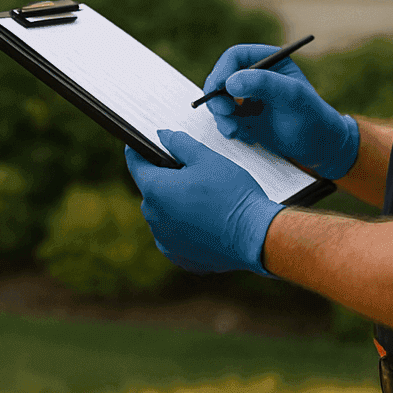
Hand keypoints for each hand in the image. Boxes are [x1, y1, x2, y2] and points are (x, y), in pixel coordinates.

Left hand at [124, 130, 284, 275]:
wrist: (256, 237)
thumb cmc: (232, 194)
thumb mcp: (206, 158)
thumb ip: (179, 143)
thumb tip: (162, 136)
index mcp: (156, 190)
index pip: (135, 164)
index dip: (139, 150)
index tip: (143, 144)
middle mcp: (154, 218)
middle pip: (152, 190)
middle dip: (166, 179)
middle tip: (191, 172)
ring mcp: (165, 240)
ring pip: (163, 213)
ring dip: (175, 204)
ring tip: (204, 198)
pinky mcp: (179, 256)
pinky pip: (175, 234)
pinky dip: (185, 226)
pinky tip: (207, 220)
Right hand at [201, 44, 359, 179]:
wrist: (320, 148)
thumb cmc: (313, 117)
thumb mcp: (292, 96)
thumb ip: (263, 84)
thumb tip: (229, 82)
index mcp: (269, 60)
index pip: (235, 56)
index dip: (222, 70)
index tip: (218, 89)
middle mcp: (256, 76)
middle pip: (221, 78)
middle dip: (218, 97)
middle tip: (224, 113)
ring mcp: (249, 97)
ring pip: (219, 100)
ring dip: (222, 117)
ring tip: (236, 131)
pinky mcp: (246, 117)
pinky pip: (226, 119)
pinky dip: (230, 129)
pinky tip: (247, 137)